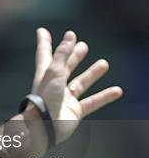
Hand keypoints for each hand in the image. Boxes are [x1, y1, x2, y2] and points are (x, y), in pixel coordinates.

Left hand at [30, 28, 122, 143]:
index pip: (44, 54)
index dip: (44, 42)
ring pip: (81, 83)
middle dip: (72, 56)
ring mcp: (65, 98)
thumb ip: (63, 54)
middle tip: (83, 45)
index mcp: (45, 74)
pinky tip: (117, 90)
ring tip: (104, 63)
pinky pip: (92, 102)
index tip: (41, 30)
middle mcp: (54, 85)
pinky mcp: (74, 111)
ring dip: (92, 74)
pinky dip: (104, 97)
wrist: (45, 127)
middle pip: (65, 67)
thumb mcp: (54, 72)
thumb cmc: (45, 98)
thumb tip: (70, 35)